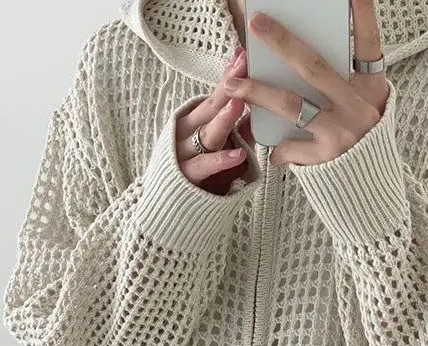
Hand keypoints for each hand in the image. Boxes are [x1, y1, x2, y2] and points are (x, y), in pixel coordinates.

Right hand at [175, 46, 252, 194]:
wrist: (172, 207)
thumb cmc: (201, 175)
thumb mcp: (220, 148)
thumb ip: (237, 129)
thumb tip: (256, 107)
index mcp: (196, 121)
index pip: (215, 94)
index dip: (229, 76)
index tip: (243, 56)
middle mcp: (187, 132)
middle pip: (209, 106)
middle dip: (228, 87)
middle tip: (243, 68)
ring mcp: (184, 152)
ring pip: (206, 133)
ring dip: (222, 119)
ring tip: (238, 104)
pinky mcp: (186, 177)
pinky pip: (205, 166)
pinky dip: (221, 160)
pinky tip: (238, 154)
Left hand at [224, 0, 388, 166]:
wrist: (370, 190)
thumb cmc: (362, 142)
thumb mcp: (363, 107)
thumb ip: (341, 84)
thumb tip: (299, 58)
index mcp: (371, 88)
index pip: (368, 42)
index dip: (361, 14)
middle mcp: (358, 106)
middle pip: (313, 66)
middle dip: (281, 42)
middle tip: (256, 23)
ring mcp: (341, 132)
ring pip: (291, 104)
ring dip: (257, 93)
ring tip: (232, 85)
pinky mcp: (325, 159)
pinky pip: (288, 145)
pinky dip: (275, 147)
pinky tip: (271, 149)